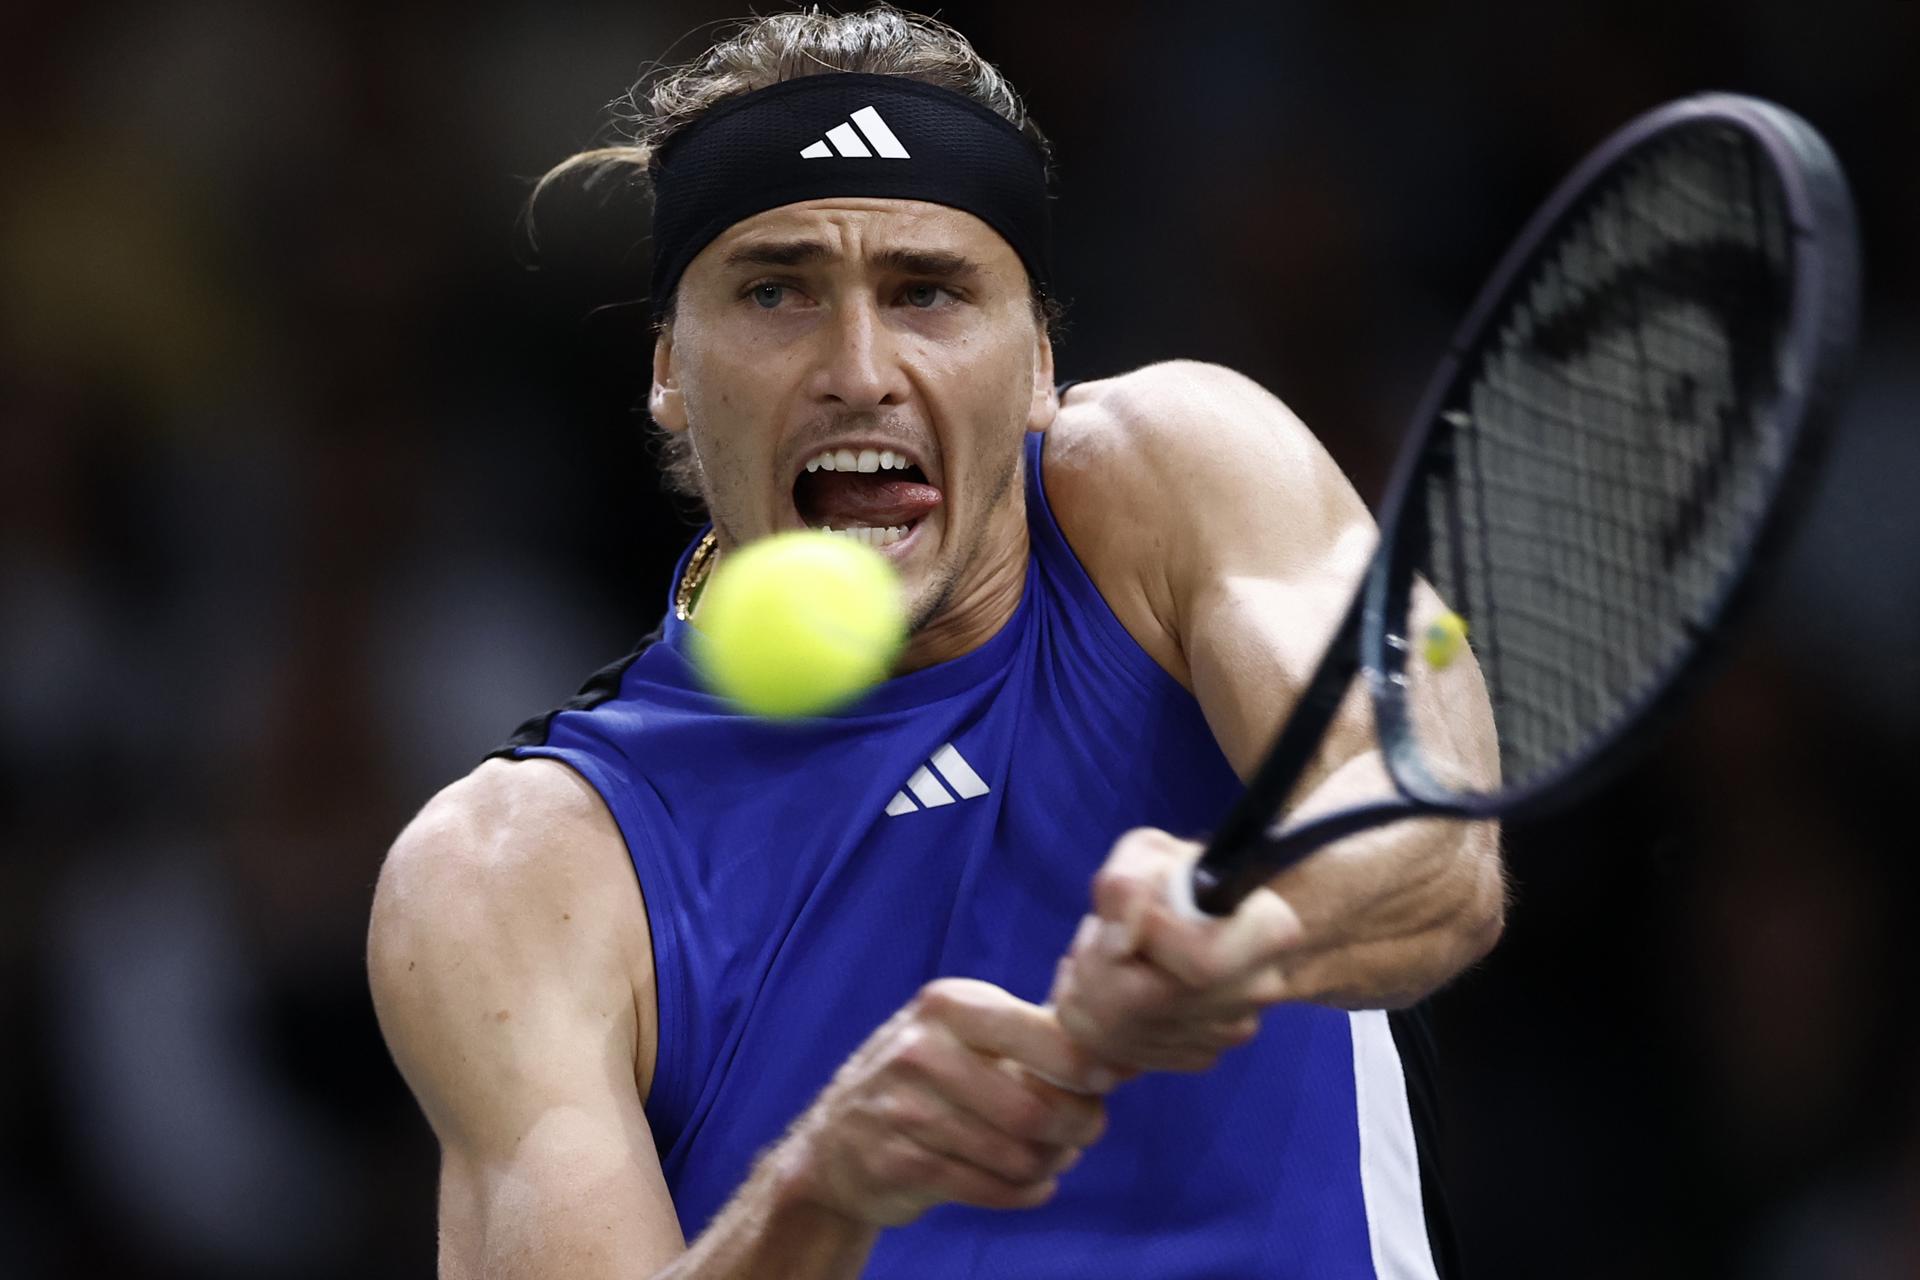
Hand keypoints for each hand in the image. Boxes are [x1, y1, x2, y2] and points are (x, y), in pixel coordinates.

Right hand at [777, 978, 1112, 1227]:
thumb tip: (1125, 1047)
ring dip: (1050, 1163)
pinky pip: (990, 1189)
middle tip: (1085, 1132)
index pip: (1047, 1038)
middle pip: (1036, 1107)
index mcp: (951, 1005)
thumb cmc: (927, 1077)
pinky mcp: (899, 1163)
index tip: (1109, 1082)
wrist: (838, 1139)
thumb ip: (1039, 1033)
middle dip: (1078, 1128)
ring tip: (1054, 1158)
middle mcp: (922, 1049)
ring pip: (1016, 1154)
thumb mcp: (968, 1032)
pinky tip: (1031, 1185)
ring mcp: (904, 1108)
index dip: (1091, 1069)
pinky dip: (1025, 1193)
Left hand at [1051, 828, 1304, 1072]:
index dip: (1142, 936)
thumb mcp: (1149, 853)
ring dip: (1088, 987)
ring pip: (1119, 1033)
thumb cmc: (1179, 878)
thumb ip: (1127, 883)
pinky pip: (1116, 1051)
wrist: (1204, 915)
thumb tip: (1119, 939)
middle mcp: (1257, 993)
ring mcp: (1228, 1033)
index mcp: (1268, 934)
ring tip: (1103, 952)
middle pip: (1144, 1004)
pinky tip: (1111, 982)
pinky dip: (1094, 1016)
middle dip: (1095, 963)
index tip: (1125, 913)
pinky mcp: (1197, 1056)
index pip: (1200, 963)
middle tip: (1097, 932)